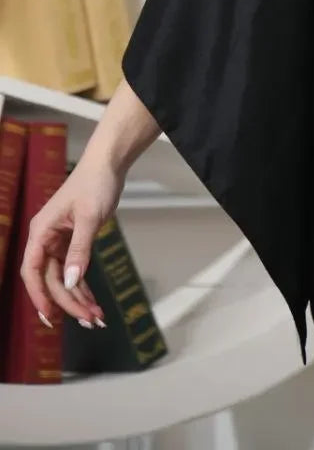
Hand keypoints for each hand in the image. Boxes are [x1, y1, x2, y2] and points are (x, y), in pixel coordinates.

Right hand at [19, 154, 124, 329]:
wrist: (108, 165)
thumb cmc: (96, 185)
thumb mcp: (90, 217)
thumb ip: (80, 249)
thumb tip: (72, 282)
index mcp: (41, 231)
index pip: (32, 270)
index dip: (39, 295)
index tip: (51, 316)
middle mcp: (45, 239)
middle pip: (50, 279)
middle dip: (68, 302)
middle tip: (90, 321)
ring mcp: (58, 241)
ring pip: (63, 278)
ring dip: (77, 299)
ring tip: (95, 318)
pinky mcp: (72, 242)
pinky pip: (74, 270)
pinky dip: (83, 286)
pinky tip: (93, 302)